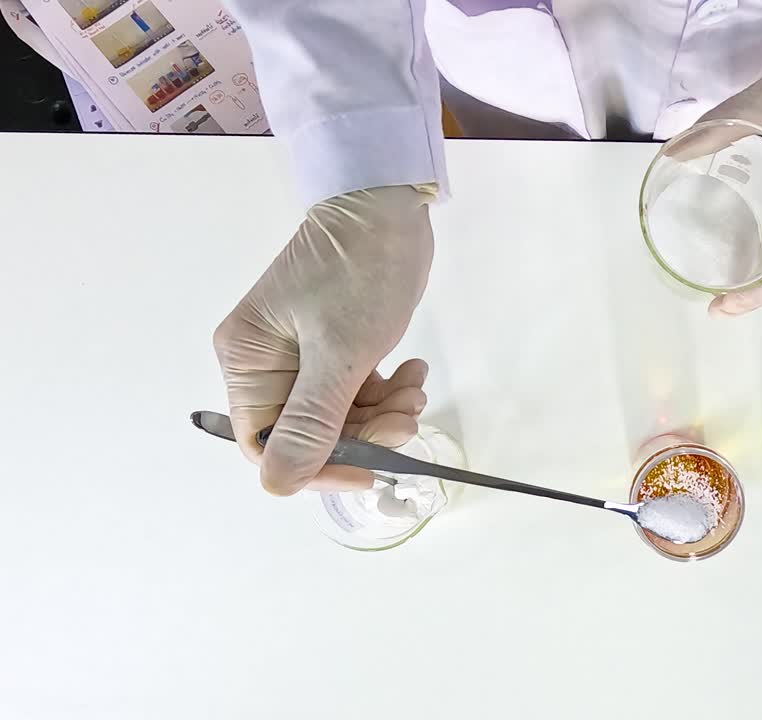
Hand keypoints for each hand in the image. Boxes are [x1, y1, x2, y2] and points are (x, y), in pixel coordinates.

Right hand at [213, 185, 436, 495]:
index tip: (369, 469)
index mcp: (247, 363)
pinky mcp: (330, 343)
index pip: (267, 446)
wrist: (387, 204)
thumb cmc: (358, 269)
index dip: (317, 467)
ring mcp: (297, 353)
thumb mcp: (340, 353)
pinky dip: (386, 390)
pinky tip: (413, 371)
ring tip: (415, 389)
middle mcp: (263, 363)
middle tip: (407, 417)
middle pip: (308, 433)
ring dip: (383, 413)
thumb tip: (278, 483)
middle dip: (363, 434)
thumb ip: (311, 421)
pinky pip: (354, 389)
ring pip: (338, 415)